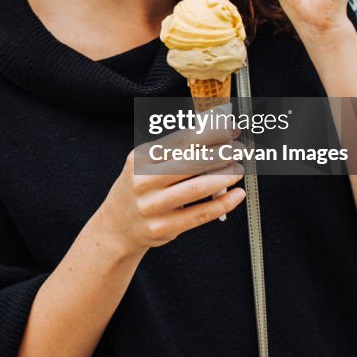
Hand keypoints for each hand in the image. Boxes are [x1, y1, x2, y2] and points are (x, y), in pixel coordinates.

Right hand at [95, 119, 245, 254]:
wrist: (117, 225)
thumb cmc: (139, 188)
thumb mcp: (146, 162)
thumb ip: (175, 150)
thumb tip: (215, 135)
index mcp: (141, 158)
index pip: (181, 140)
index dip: (211, 133)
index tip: (231, 129)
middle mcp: (144, 181)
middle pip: (191, 162)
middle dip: (222, 153)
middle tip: (239, 149)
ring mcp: (153, 206)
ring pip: (197, 188)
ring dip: (225, 176)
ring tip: (239, 169)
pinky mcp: (164, 227)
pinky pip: (200, 214)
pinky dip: (223, 203)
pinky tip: (236, 194)